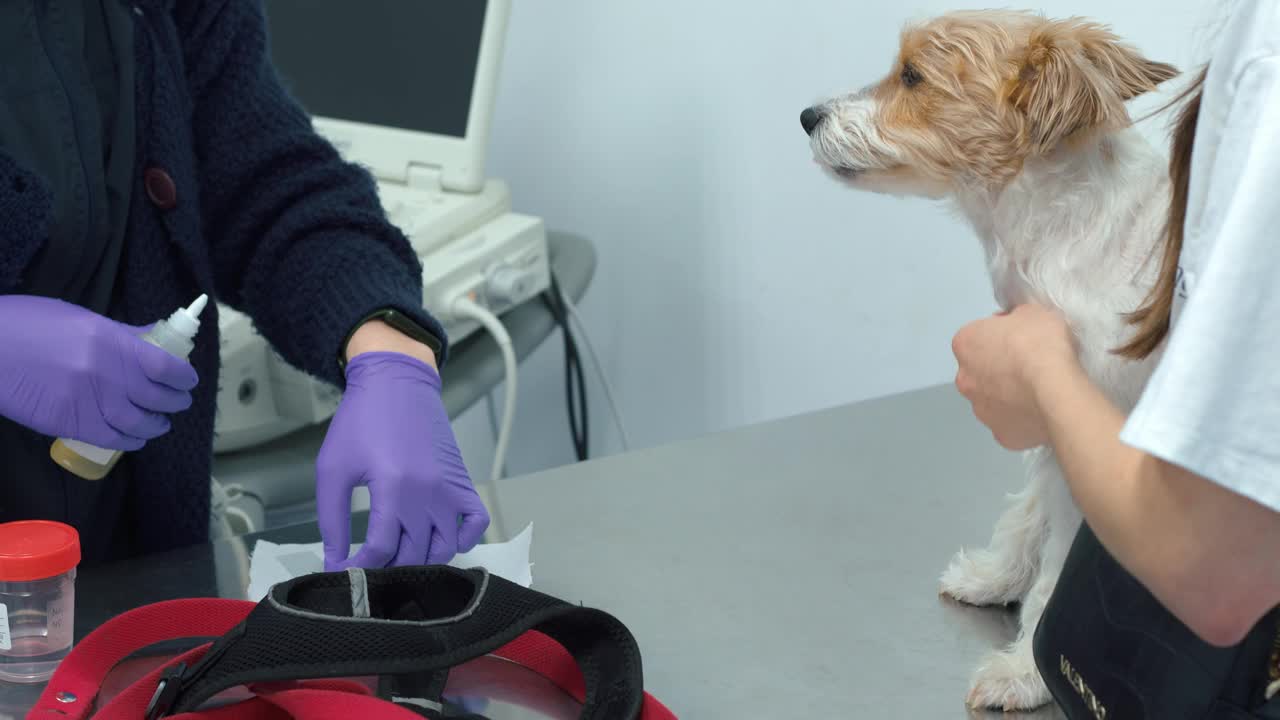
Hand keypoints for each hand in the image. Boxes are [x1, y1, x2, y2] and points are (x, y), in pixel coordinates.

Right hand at [0, 295, 197, 448]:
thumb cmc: (28, 325)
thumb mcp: (80, 318)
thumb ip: (122, 333)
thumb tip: (155, 335)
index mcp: (111, 343)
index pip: (166, 366)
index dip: (184, 376)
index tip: (188, 379)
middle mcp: (106, 375)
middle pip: (157, 396)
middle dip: (176, 401)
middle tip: (179, 402)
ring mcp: (88, 401)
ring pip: (139, 422)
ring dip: (157, 425)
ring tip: (161, 422)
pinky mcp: (69, 423)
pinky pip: (111, 438)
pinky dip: (130, 441)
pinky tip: (136, 438)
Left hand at [317, 351, 488, 570]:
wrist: (395, 383)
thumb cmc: (360, 422)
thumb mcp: (333, 470)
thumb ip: (332, 521)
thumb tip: (333, 562)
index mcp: (392, 488)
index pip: (380, 549)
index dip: (358, 566)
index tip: (343, 570)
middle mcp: (427, 493)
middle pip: (413, 554)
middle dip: (387, 568)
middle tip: (367, 565)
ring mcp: (449, 489)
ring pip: (446, 547)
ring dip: (423, 560)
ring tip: (398, 556)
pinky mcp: (461, 482)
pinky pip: (476, 522)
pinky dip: (465, 539)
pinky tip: (440, 539)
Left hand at [951, 304, 1076, 449]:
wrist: (1055, 388)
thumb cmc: (1040, 344)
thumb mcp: (1033, 312)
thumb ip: (1017, 318)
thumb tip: (1015, 326)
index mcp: (965, 344)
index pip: (979, 336)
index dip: (1002, 335)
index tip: (1023, 339)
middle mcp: (964, 379)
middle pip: (981, 371)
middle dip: (1000, 369)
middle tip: (1030, 367)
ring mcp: (980, 410)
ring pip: (993, 400)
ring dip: (1009, 396)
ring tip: (1039, 392)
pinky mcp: (1001, 435)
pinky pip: (1011, 424)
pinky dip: (1023, 420)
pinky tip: (1041, 412)